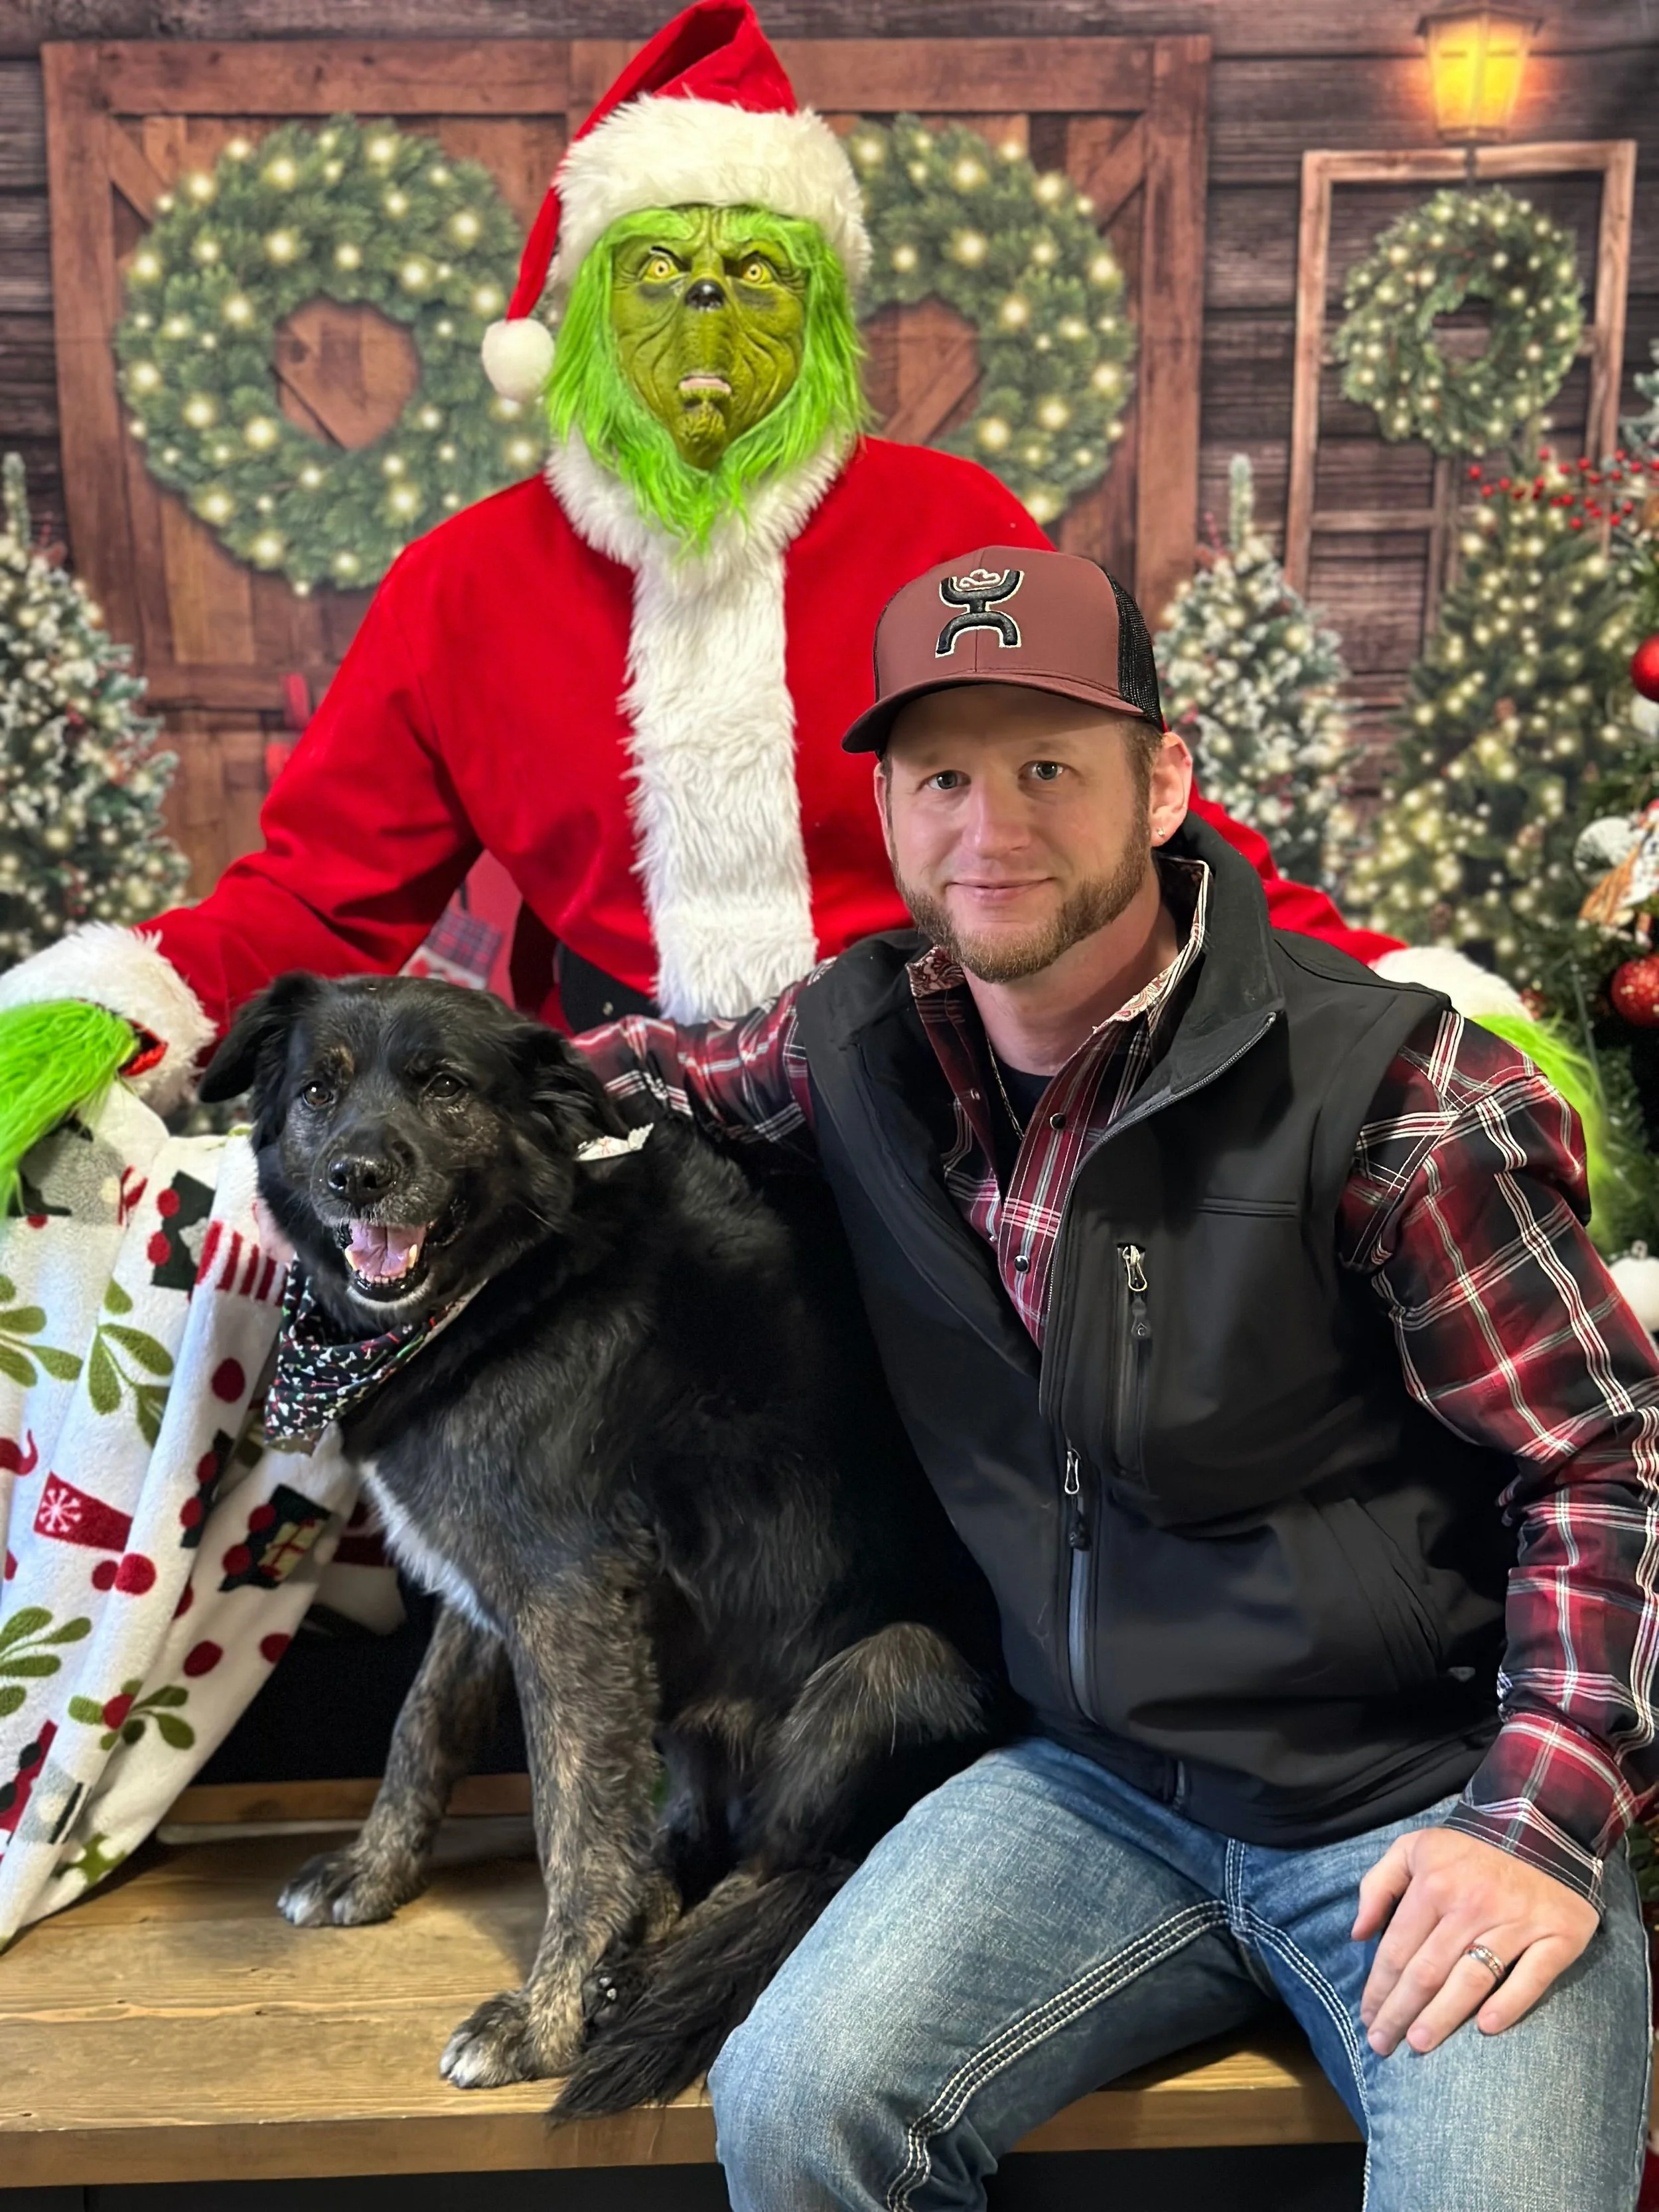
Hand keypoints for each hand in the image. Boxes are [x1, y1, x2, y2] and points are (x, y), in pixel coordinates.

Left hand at [1352, 1825, 1597, 2056]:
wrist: (1543, 1828)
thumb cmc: (1469, 1848)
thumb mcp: (1414, 1848)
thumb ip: (1378, 1885)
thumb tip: (1358, 1933)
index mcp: (1434, 1885)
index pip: (1398, 1948)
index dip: (1379, 1987)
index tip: (1367, 2017)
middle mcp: (1471, 1905)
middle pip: (1427, 1970)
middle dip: (1400, 2011)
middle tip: (1383, 2045)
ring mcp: (1515, 1923)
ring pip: (1471, 1979)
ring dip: (1442, 2017)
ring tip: (1418, 2045)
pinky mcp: (1556, 1936)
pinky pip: (1531, 1978)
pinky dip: (1508, 2004)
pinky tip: (1485, 2028)